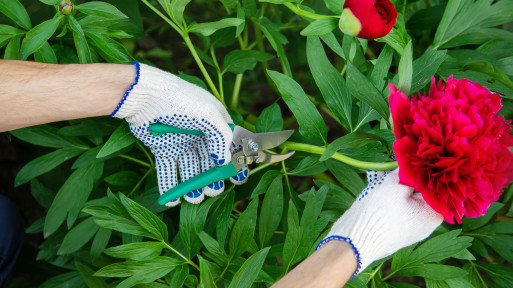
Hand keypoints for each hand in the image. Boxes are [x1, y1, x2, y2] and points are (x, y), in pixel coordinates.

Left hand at [112, 62, 248, 205]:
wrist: (145, 96)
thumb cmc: (179, 100)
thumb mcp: (207, 114)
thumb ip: (221, 137)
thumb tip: (224, 160)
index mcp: (214, 123)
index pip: (229, 147)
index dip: (234, 163)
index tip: (238, 179)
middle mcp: (199, 135)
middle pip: (209, 162)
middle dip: (212, 179)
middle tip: (213, 192)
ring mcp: (180, 142)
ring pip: (190, 169)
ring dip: (193, 186)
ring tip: (195, 199)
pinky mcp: (162, 149)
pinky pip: (168, 170)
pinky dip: (170, 186)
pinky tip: (174, 201)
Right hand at [317, 169, 442, 275]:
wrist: (354, 241)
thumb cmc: (378, 215)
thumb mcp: (394, 185)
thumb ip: (407, 171)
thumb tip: (412, 159)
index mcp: (433, 215)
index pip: (439, 187)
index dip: (428, 170)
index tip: (419, 158)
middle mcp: (425, 224)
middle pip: (423, 192)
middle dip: (410, 177)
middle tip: (399, 164)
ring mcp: (410, 227)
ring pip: (408, 198)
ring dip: (398, 185)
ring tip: (385, 173)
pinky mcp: (396, 228)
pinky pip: (398, 207)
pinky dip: (391, 195)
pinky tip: (379, 184)